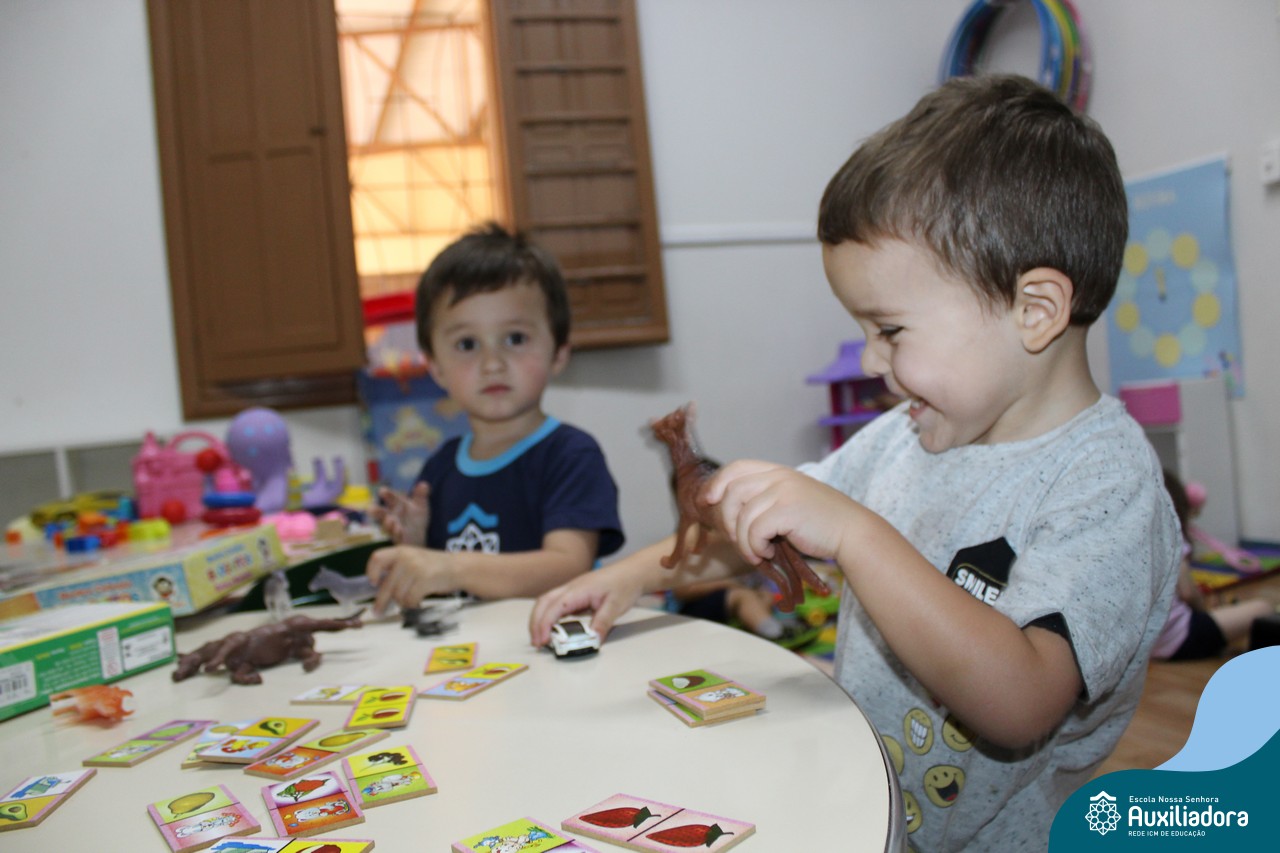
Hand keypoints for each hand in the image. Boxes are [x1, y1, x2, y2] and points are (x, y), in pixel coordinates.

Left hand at [366, 545, 456, 613]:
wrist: (458, 567)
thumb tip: (377, 587)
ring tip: (411, 599)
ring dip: (403, 602)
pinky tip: (418, 601)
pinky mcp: (424, 580)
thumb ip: (396, 568)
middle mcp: (406, 558)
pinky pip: (410, 600)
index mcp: (400, 551)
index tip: (373, 583)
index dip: (371, 572)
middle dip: (381, 601)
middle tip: (377, 612)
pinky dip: (412, 604)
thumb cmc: (433, 566)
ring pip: (398, 595)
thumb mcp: (413, 558)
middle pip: (386, 585)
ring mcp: (415, 568)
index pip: (377, 558)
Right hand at [369, 482, 428, 544]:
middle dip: (377, 511)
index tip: (382, 490)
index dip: (386, 494)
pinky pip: (397, 537)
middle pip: (382, 512)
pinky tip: (399, 530)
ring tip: (390, 520)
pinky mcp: (399, 540)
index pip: (391, 498)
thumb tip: (424, 484)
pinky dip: (397, 533)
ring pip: (388, 526)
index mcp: (397, 505)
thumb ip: (421, 495)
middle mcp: (392, 516)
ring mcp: (394, 529)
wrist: (418, 538)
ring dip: (388, 523)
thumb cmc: (415, 518)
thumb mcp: (420, 505)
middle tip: (370, 508)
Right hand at [528, 562, 647, 647]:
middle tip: (536, 643)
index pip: (554, 607)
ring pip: (547, 602)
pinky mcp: (575, 594)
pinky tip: (552, 628)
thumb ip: (602, 622)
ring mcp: (572, 589)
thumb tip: (593, 640)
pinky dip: (549, 616)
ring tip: (541, 638)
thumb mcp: (616, 606)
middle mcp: (571, 588)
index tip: (542, 641)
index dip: (545, 624)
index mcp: (578, 590)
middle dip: (535, 622)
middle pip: (543, 602)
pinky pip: (556, 603)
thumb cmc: (624, 585)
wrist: (632, 572)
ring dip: (540, 619)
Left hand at [701, 460, 857, 568]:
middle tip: (737, 539)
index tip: (707, 501)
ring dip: (743, 542)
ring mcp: (783, 491)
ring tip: (756, 554)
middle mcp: (779, 477)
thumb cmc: (819, 524)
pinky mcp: (787, 510)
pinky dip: (755, 547)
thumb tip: (725, 512)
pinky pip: (754, 531)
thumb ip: (763, 500)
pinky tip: (767, 554)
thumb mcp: (789, 503)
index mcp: (778, 472)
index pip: (737, 468)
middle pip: (732, 492)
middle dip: (727, 520)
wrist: (851, 532)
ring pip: (742, 516)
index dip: (716, 483)